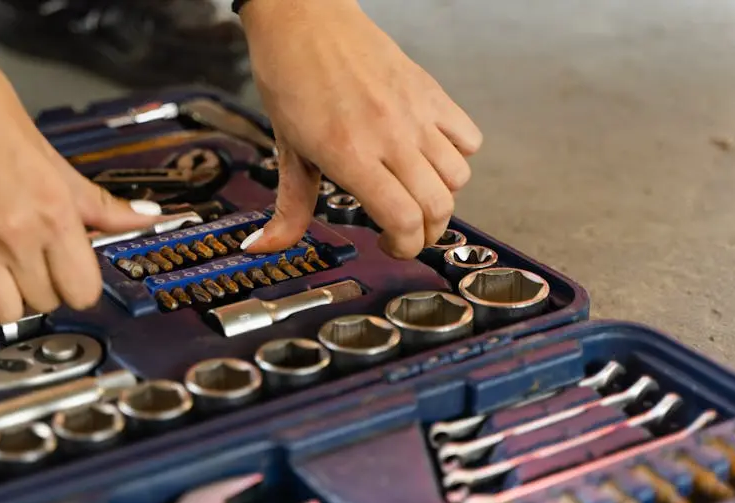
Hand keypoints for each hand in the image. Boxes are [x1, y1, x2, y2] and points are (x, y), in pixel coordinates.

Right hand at [0, 52, 161, 322]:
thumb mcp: (57, 161)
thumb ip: (101, 204)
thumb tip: (147, 218)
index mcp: (56, 213)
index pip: (83, 291)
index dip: (79, 286)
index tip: (71, 274)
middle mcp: (18, 235)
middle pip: (45, 303)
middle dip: (44, 287)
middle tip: (35, 262)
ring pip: (4, 313)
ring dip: (6, 297)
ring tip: (3, 269)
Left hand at [238, 0, 482, 257]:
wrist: (304, 18)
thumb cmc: (291, 78)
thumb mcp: (287, 150)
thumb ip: (289, 206)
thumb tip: (265, 246)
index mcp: (350, 155)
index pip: (402, 220)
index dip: (404, 247)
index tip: (390, 246)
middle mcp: (389, 136)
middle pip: (437, 207)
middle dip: (425, 232)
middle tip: (405, 231)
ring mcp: (415, 113)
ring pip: (457, 177)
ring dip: (441, 197)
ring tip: (416, 195)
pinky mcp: (430, 92)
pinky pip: (469, 137)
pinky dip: (458, 156)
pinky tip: (431, 156)